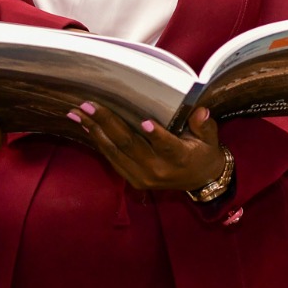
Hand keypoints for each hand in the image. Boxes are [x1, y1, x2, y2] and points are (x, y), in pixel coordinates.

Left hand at [70, 103, 225, 192]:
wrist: (199, 181)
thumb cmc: (203, 153)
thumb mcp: (210, 139)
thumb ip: (204, 125)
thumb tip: (201, 111)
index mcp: (180, 158)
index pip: (168, 146)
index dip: (157, 136)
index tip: (146, 122)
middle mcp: (158, 170)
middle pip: (130, 145)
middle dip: (107, 123)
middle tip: (89, 105)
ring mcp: (142, 177)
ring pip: (115, 152)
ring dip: (94, 130)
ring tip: (78, 113)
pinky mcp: (132, 179)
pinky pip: (112, 159)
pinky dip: (98, 141)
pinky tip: (86, 126)